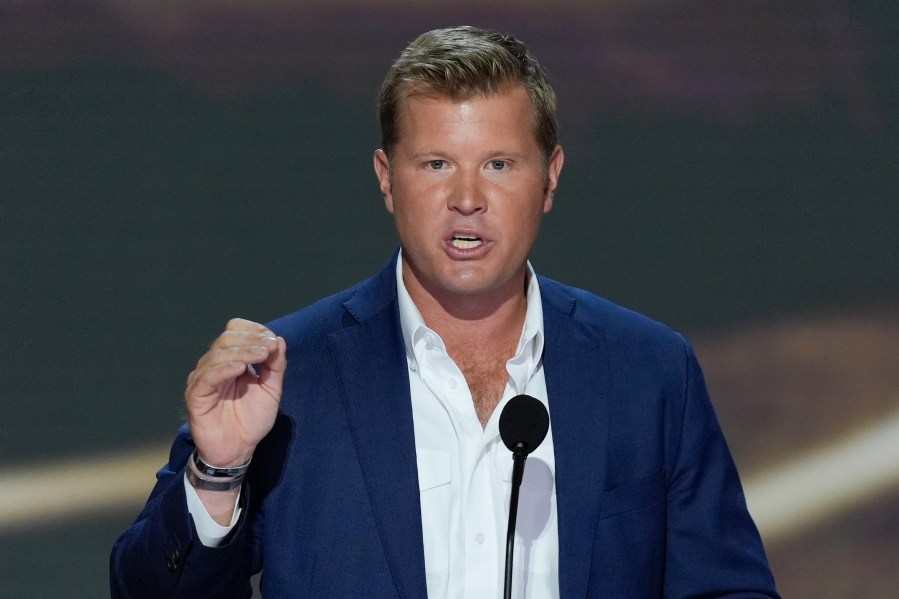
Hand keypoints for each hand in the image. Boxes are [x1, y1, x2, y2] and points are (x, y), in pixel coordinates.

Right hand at [185, 318, 286, 467]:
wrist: (238, 450)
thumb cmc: (252, 420)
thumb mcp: (271, 390)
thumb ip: (276, 366)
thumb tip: (279, 340)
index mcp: (231, 360)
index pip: (234, 331)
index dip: (253, 330)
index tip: (272, 340)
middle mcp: (214, 365)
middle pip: (227, 338)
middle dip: (251, 340)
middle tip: (270, 347)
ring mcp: (203, 379)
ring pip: (218, 354)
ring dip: (243, 351)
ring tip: (262, 354)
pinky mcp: (195, 395)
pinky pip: (208, 376)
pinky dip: (224, 369)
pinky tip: (240, 368)